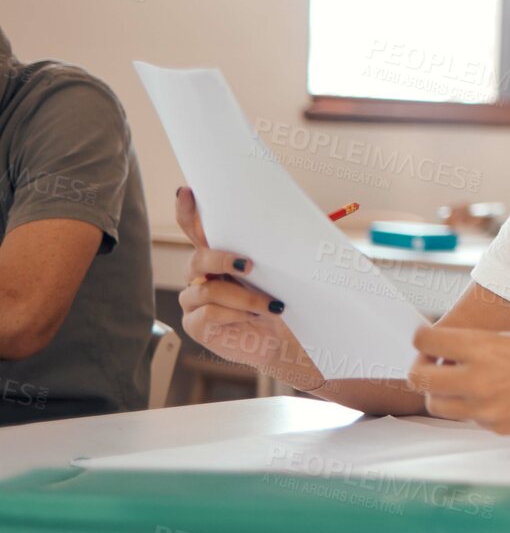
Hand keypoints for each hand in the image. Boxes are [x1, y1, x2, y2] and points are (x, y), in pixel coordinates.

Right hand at [174, 186, 323, 389]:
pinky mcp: (195, 325)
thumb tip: (299, 218)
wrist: (288, 340)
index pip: (196, 229)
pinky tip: (252, 320)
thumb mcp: (280, 272)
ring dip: (244, 297)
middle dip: (222, 259)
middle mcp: (200, 276)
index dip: (188, 211)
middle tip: (250, 266)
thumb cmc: (283, 301)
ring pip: (208, 289)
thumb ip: (272, 249)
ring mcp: (194, 301)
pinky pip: (208, 313)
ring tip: (271, 306)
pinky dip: (235, 315)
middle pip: (198, 258)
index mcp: (219, 256)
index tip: (187, 191)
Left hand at [408, 327, 509, 435]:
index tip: (426, 337)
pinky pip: (466, 417)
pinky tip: (490, 393)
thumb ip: (476, 345)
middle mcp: (479, 382)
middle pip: (419, 378)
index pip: (426, 342)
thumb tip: (444, 351)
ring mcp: (486, 410)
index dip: (421, 337)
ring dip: (440, 391)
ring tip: (458, 379)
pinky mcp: (495, 427)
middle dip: (421, 367)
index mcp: (484, 350)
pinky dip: (468, 405)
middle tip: (432, 361)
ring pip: (436, 404)